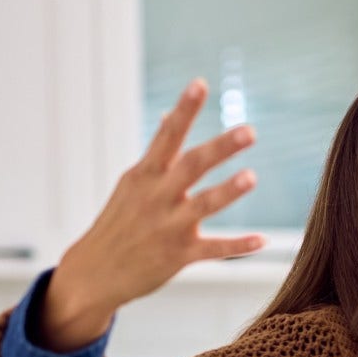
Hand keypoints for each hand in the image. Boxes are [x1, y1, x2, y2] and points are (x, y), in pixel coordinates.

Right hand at [41, 80, 264, 350]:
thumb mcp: (132, 184)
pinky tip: (263, 240)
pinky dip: (238, 245)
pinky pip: (214, 249)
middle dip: (220, 148)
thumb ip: (158, 154)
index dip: (184, 110)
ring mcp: (168, 226)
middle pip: (191, 166)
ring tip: (252, 177)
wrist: (94, 272)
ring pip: (203, 205)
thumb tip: (170, 116)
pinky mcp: (179, 255)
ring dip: (228, 191)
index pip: (166, 135)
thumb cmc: (120, 221)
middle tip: (250, 130)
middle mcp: (157, 197)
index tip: (200, 84)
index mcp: (145, 175)